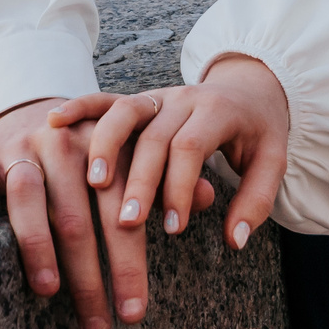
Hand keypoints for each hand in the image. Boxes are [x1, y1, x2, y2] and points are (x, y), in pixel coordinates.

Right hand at [0, 97, 210, 328]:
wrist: (32, 101)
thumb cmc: (92, 149)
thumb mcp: (130, 154)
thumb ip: (166, 177)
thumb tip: (210, 197)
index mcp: (108, 145)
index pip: (123, 206)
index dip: (130, 261)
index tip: (135, 312)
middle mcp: (65, 143)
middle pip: (78, 213)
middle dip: (89, 274)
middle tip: (99, 325)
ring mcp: (22, 148)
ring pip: (29, 196)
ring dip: (38, 243)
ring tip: (49, 289)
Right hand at [49, 55, 289, 321]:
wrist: (250, 87)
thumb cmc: (258, 132)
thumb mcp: (272, 162)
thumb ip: (256, 201)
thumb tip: (235, 241)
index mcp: (217, 110)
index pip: (190, 147)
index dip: (179, 187)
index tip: (173, 228)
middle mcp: (182, 98)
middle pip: (154, 136)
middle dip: (140, 181)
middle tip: (129, 224)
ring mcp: (156, 95)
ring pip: (124, 113)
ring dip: (106, 147)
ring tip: (95, 186)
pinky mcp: (137, 98)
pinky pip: (103, 96)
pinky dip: (79, 106)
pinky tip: (56, 121)